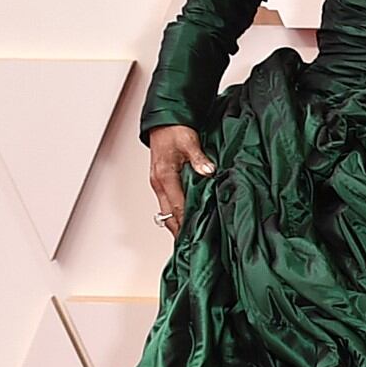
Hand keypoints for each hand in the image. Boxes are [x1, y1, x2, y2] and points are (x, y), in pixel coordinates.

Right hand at [149, 123, 213, 237]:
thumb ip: (199, 159)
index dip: (186, 223)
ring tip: (189, 237)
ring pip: (166, 211)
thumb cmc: (174, 129)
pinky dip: (175, 213)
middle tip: (191, 246)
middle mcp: (158, 183)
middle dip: (179, 231)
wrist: (163, 120)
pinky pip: (167, 203)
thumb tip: (208, 172)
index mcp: (165, 176)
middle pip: (169, 215)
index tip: (195, 236)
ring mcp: (158, 183)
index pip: (177, 207)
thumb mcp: (189, 141)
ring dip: (176, 224)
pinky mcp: (161, 181)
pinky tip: (184, 218)